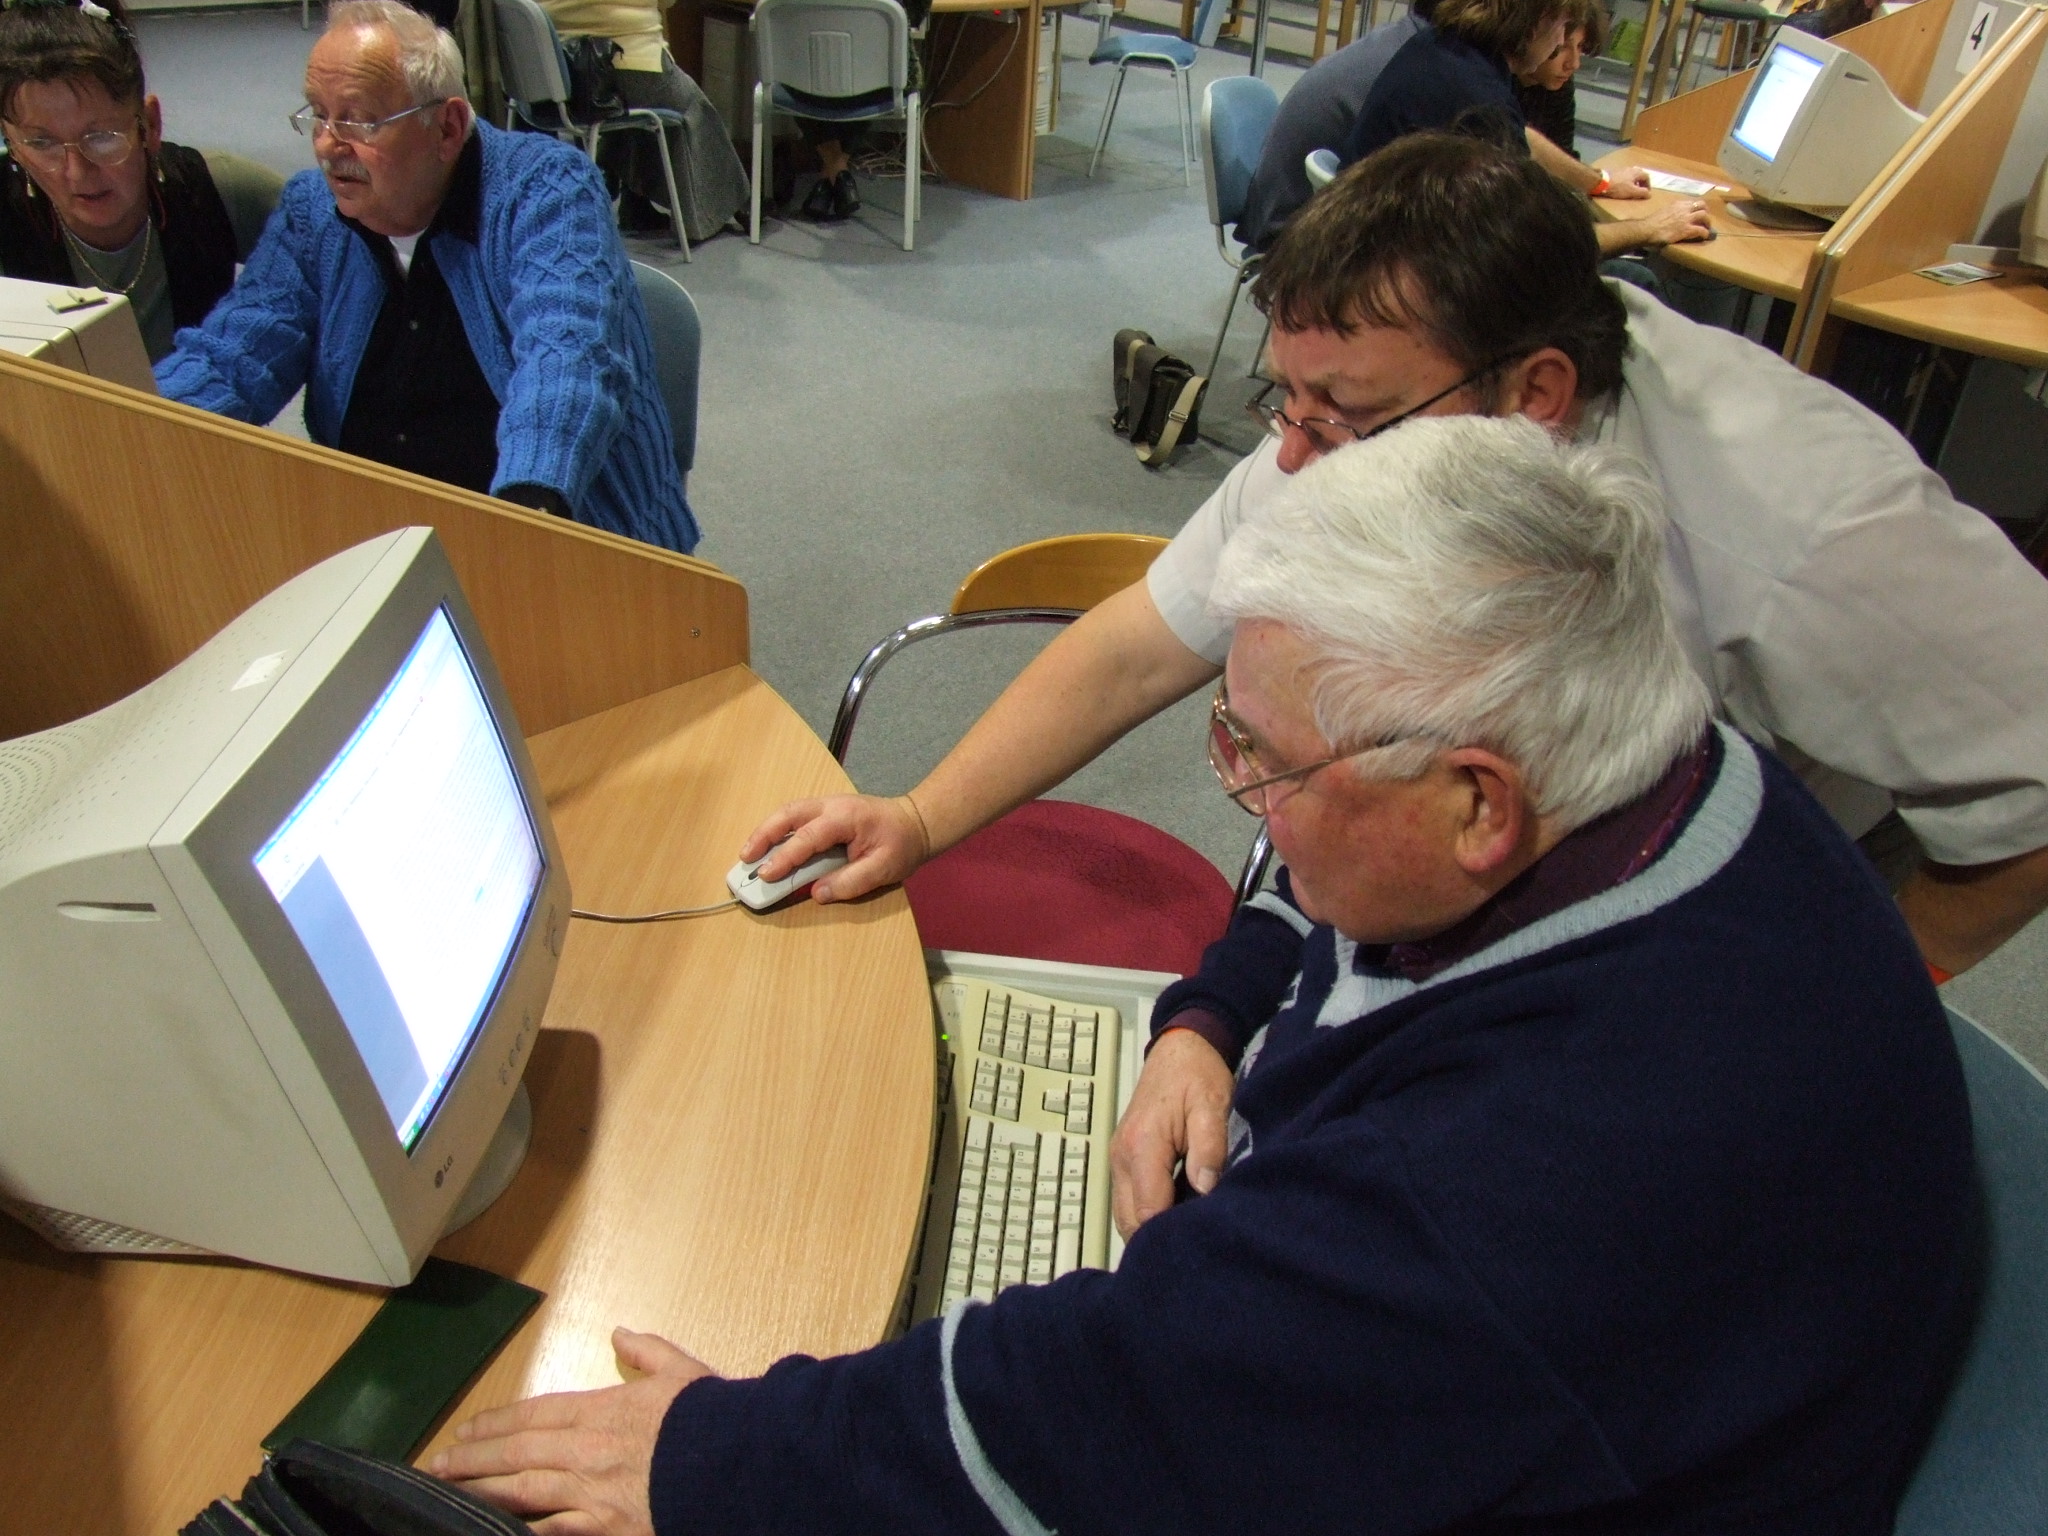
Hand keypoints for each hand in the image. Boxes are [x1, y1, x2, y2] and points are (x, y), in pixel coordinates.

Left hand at [427, 1328, 714, 1535]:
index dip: (496, 1421)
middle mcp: (588, 1451)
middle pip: (517, 1453)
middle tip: (437, 1463)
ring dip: (482, 1491)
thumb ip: (646, 1351)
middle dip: (473, 1458)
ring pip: (522, 1493)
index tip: (467, 1428)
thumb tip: (618, 1334)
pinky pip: (553, 1532)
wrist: (740, 1466)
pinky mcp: (605, 1529)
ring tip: (450, 1493)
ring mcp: (593, 1495)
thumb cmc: (711, 1420)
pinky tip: (499, 1530)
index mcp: (605, 1410)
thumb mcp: (682, 1371)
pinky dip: (524, 1530)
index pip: (536, 1413)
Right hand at [738, 793, 930, 902]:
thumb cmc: (901, 845)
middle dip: (763, 836)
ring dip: (766, 831)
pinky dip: (778, 830)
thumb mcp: (883, 869)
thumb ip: (850, 882)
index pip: (807, 838)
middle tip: (744, 859)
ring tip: (748, 854)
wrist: (917, 822)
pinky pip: (796, 817)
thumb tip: (816, 893)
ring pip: (788, 812)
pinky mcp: (825, 810)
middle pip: (788, 814)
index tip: (766, 874)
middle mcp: (831, 805)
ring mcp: (826, 804)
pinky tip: (768, 846)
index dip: (785, 857)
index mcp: (845, 818)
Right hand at [1109, 1027, 1233, 1240]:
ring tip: (1189, 1234)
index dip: (1169, 1236)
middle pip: (1129, 1221)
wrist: (1180, 1047)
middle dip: (1157, 1240)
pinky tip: (1178, 1214)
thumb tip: (1205, 1189)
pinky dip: (1149, 1213)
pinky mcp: (1124, 1158)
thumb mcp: (1212, 1106)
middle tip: (1196, 1248)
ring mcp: (1118, 1158)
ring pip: (1125, 1214)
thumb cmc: (1197, 1074)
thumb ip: (1208, 1148)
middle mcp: (1121, 1156)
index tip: (1199, 1245)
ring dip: (1152, 1229)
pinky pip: (1130, 1199)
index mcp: (1141, 1146)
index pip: (1146, 1212)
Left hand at [1605, 166, 1652, 199]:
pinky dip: (1627, 181)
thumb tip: (1650, 194)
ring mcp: (1623, 170)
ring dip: (1634, 182)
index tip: (1647, 192)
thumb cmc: (1618, 187)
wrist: (1602, 183)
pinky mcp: (1616, 173)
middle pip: (1640, 174)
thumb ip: (1642, 193)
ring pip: (1632, 175)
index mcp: (1636, 172)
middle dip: (1642, 182)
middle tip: (1641, 189)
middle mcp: (1631, 169)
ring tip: (1632, 189)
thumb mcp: (1632, 192)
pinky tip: (1623, 187)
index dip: (1648, 184)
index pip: (1647, 176)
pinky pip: (1625, 176)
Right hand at [1644, 198, 1711, 245]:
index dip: (1696, 208)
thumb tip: (1672, 218)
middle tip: (1705, 219)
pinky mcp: (1687, 229)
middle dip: (1705, 211)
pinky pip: (1701, 229)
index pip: (1691, 202)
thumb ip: (1670, 212)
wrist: (1647, 229)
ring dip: (1707, 222)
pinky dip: (1705, 233)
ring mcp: (1686, 218)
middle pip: (1701, 205)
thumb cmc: (1650, 223)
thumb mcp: (1663, 212)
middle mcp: (1683, 208)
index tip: (1696, 212)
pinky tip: (1704, 236)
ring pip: (1704, 215)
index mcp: (1677, 204)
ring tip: (1707, 228)